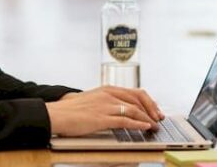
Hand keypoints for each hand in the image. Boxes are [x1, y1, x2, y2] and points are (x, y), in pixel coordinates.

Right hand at [47, 86, 164, 136]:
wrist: (57, 114)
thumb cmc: (70, 110)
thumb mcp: (90, 100)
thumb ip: (104, 102)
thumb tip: (116, 109)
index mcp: (106, 89)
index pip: (134, 92)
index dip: (148, 101)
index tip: (154, 109)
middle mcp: (108, 95)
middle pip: (138, 99)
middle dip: (151, 109)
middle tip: (159, 118)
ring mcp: (106, 106)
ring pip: (134, 110)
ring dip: (147, 118)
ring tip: (154, 126)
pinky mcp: (102, 118)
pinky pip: (125, 121)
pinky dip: (138, 124)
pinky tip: (145, 127)